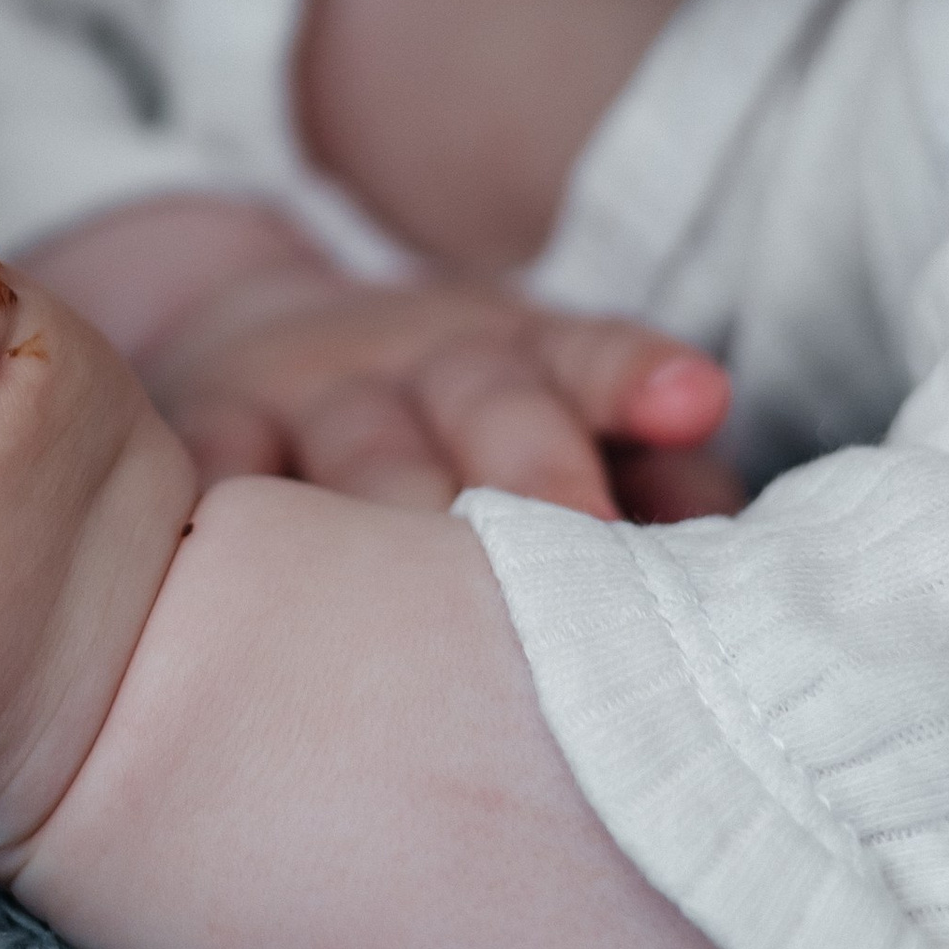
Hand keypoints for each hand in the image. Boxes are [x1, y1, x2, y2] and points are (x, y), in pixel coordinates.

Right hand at [134, 267, 738, 519]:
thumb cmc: (452, 439)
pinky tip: (225, 529)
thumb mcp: (562, 433)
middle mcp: (419, 360)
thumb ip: (660, 489)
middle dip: (531, 463)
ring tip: (425, 591)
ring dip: (397, 503)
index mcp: (523, 359)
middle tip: (577, 536)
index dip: (637, 379)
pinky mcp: (206, 424)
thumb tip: (742, 558)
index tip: (691, 403)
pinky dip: (223, 493)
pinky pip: (214, 461)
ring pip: (359, 438)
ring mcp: (306, 391)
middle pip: (482, 394)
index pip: (590, 356)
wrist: (260, 357)